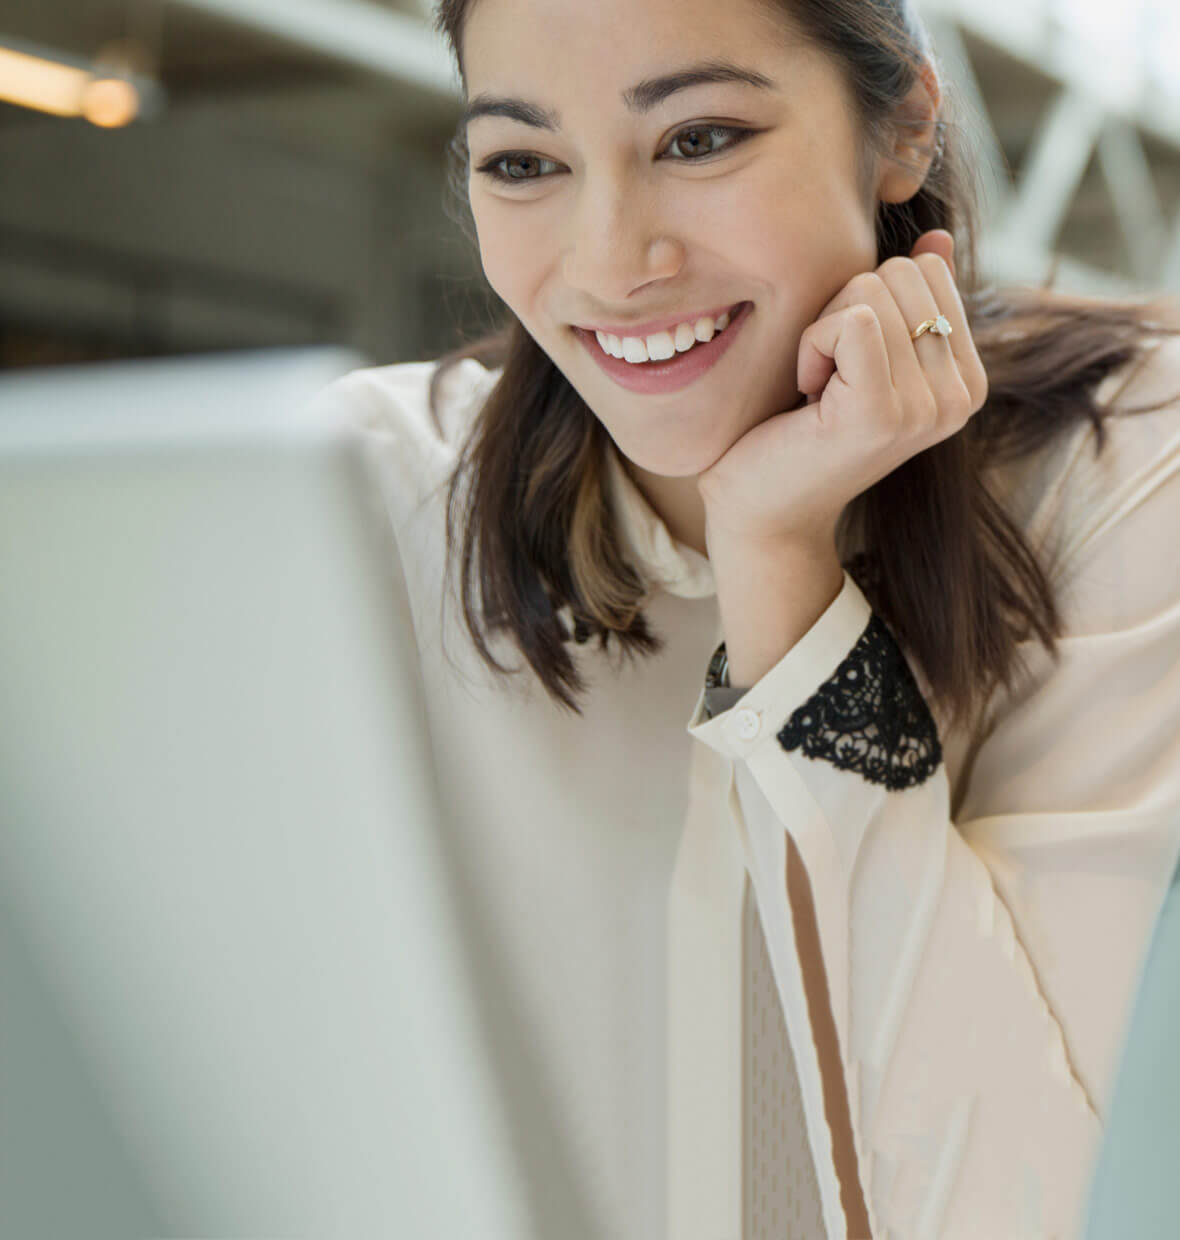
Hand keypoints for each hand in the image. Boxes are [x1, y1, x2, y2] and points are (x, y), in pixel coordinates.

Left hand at [697, 230, 988, 557]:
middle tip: (827, 378)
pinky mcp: (880, 412)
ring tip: (818, 392)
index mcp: (968, 379)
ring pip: (870, 290)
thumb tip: (937, 240)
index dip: (866, 302)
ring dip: (822, 332)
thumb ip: (907, 303)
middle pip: (900, 273)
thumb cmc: (801, 432)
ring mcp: (926, 407)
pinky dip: (810, 346)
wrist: (764, 512)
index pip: (927, 270)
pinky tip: (806, 396)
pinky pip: (849, 321)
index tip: (847, 364)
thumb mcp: (864, 359)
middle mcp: (961, 396)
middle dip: (843, 311)